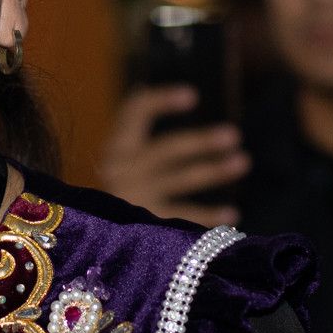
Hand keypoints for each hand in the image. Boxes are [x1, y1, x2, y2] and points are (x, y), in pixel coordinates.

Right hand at [97, 85, 246, 227]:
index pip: (134, 113)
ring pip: (179, 180)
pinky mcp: (142, 228)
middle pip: (166, 150)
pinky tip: (233, 213)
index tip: (192, 96)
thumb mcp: (123, 163)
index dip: (161, 101)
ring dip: (213, 171)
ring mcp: (131, 199)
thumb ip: (138, 138)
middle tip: (233, 135)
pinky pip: (184, 217)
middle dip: (201, 141)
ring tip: (242, 162)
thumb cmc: (116, 191)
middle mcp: (119, 170)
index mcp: (115, 148)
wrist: (90, 238)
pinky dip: (210, 216)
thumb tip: (167, 94)